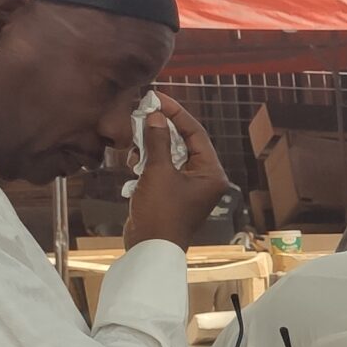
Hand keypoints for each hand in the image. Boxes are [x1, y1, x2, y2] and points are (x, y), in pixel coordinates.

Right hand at [122, 94, 231, 249]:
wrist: (150, 248)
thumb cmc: (160, 213)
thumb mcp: (158, 172)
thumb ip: (158, 141)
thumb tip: (155, 116)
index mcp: (212, 173)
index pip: (197, 133)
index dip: (177, 114)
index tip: (158, 98)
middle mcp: (205, 178)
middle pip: (185, 142)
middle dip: (162, 128)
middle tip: (143, 111)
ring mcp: (190, 187)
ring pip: (172, 154)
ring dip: (153, 144)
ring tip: (135, 136)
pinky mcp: (173, 193)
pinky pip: (164, 168)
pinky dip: (150, 160)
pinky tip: (134, 158)